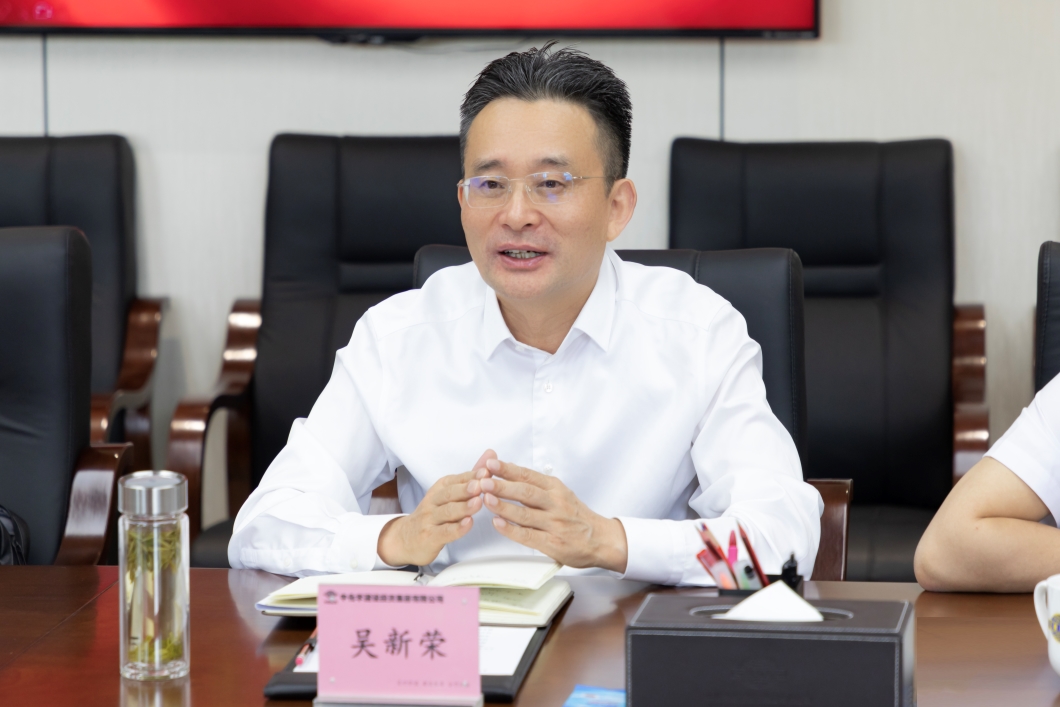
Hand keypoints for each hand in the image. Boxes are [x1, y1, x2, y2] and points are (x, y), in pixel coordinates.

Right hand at [376, 450, 496, 566]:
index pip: (455, 480)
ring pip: (447, 512)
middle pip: (449, 493)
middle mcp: (433, 502)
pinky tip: (468, 523)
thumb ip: (470, 477)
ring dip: (463, 506)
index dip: (471, 476)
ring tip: (478, 502)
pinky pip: (444, 532)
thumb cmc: (433, 514)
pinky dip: (457, 528)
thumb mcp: (448, 494)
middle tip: (482, 484)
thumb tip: (490, 454)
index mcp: (439, 489)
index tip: (487, 471)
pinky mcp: (430, 537)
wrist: (404, 539)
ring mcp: (430, 520)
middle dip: (466, 488)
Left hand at [480, 459, 627, 572]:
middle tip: (483, 480)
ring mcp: (554, 524)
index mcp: (556, 489)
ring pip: (525, 513)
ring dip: (503, 505)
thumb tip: (511, 471)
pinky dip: (511, 529)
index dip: (508, 470)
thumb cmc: (577, 516)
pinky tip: (498, 523)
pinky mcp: (552, 543)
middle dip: (503, 485)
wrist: (601, 540)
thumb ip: (538, 485)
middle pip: (526, 492)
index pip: (529, 476)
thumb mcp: (562, 493)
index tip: (491, 464)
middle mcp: (556, 504)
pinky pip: (528, 535)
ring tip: (486, 498)